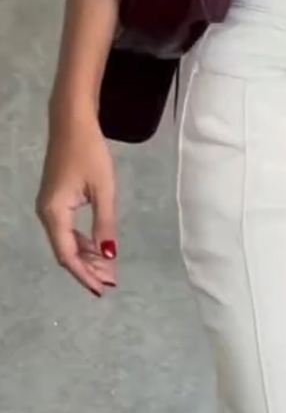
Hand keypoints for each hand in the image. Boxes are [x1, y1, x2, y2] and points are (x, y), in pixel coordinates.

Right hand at [36, 114, 117, 296]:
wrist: (71, 122)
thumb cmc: (89, 151)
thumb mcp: (104, 190)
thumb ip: (105, 224)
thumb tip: (109, 256)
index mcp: (55, 212)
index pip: (68, 255)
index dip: (85, 275)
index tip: (102, 290)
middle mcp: (47, 214)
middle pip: (66, 252)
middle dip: (88, 270)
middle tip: (111, 283)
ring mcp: (50, 208)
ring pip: (67, 243)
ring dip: (87, 258)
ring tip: (109, 270)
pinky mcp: (56, 202)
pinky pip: (67, 231)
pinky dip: (83, 243)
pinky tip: (99, 249)